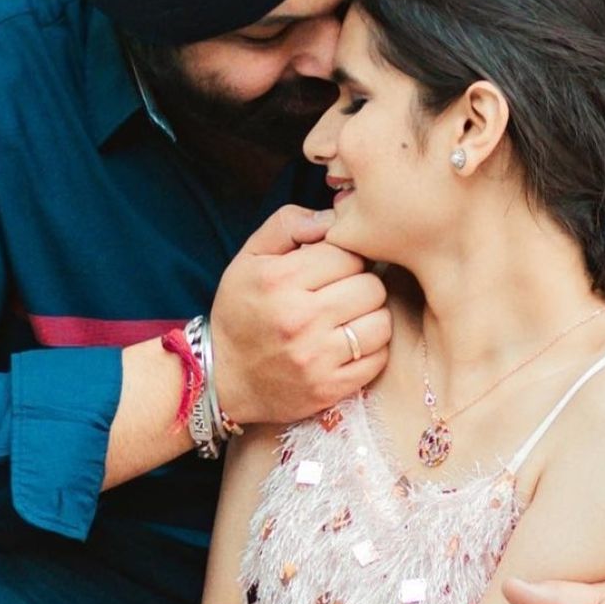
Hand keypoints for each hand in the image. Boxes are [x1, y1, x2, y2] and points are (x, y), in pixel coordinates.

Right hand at [209, 204, 389, 424]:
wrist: (223, 379)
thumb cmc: (240, 313)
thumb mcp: (249, 259)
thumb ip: (287, 225)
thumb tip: (333, 216)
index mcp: (280, 280)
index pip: (347, 253)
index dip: (346, 257)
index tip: (334, 268)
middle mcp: (299, 319)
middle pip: (371, 286)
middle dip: (361, 285)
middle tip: (344, 294)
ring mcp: (316, 357)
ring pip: (380, 322)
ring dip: (371, 317)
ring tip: (350, 318)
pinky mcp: (329, 387)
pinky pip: (377, 358)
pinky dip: (371, 349)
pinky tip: (350, 344)